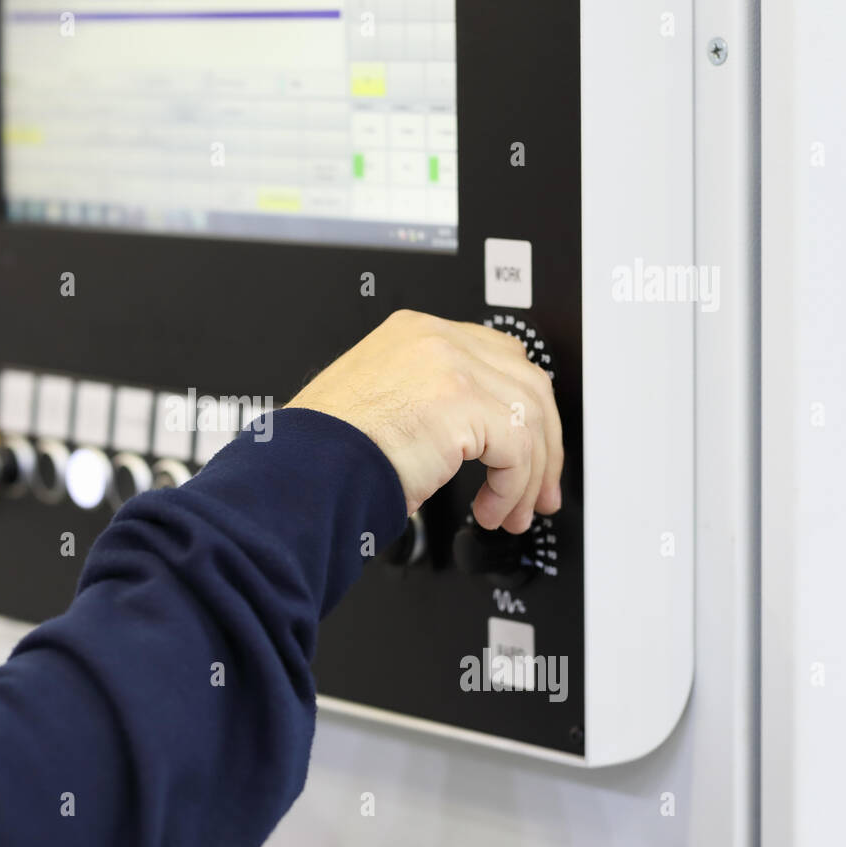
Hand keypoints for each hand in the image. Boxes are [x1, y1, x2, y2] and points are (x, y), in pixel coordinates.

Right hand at [286, 309, 562, 530]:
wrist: (302, 471)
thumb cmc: (327, 452)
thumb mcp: (382, 404)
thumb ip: (432, 401)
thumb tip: (484, 439)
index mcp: (415, 334)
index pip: (497, 356)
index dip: (523, 409)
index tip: (528, 451)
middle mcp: (435, 339)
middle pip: (525, 380)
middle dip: (542, 445)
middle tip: (537, 492)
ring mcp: (450, 364)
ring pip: (531, 416)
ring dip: (528, 475)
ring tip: (509, 512)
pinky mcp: (462, 401)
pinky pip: (518, 448)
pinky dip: (512, 487)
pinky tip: (490, 509)